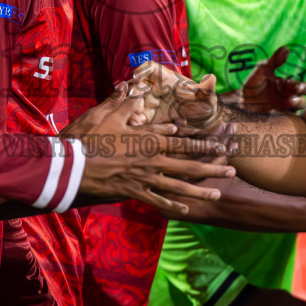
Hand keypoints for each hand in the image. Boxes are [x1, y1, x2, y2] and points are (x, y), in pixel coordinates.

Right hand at [72, 91, 233, 214]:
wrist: (72, 165)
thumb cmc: (89, 138)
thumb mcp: (109, 115)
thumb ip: (127, 105)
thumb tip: (138, 94)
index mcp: (149, 140)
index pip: (184, 142)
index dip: (205, 143)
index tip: (222, 144)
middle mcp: (152, 161)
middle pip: (189, 166)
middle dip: (213, 167)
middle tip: (233, 170)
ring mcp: (144, 179)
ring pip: (179, 187)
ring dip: (200, 191)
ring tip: (218, 194)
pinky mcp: (133, 193)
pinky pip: (157, 201)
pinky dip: (172, 207)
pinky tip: (186, 211)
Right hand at [126, 62, 224, 134]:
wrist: (203, 124)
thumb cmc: (204, 106)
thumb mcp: (207, 98)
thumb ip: (206, 90)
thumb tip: (211, 80)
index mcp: (166, 79)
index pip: (150, 68)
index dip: (142, 70)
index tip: (136, 76)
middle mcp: (154, 89)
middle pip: (135, 85)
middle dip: (131, 92)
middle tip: (132, 100)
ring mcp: (149, 103)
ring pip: (132, 103)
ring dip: (130, 109)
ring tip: (136, 119)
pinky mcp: (147, 118)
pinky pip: (136, 118)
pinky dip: (134, 122)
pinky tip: (138, 127)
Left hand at [226, 47, 305, 113]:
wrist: (241, 101)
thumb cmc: (253, 84)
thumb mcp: (263, 70)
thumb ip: (275, 60)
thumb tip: (286, 48)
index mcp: (288, 86)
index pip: (304, 87)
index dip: (303, 86)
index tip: (293, 84)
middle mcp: (289, 98)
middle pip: (305, 97)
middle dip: (302, 95)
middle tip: (295, 90)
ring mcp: (284, 109)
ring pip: (299, 109)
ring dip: (297, 104)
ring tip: (289, 102)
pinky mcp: (279, 118)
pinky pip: (291, 119)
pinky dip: (290, 115)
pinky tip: (281, 110)